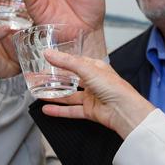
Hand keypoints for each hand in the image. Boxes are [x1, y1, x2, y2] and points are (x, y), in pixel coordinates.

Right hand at [39, 50, 155, 137]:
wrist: (124, 110)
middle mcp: (94, 82)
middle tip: (40, 78)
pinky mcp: (89, 111)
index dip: (61, 61)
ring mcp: (91, 97)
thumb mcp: (87, 69)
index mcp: (96, 68)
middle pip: (70, 79)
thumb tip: (49, 53)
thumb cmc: (115, 88)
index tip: (46, 60)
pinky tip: (47, 109)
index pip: (75, 62)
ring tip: (39, 93)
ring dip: (55, 95)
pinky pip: (71, 110)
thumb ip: (66, 62)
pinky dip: (59, 110)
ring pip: (69, 95)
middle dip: (55, 79)